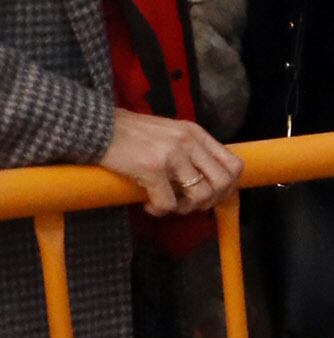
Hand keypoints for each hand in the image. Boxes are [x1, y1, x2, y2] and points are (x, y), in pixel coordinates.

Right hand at [99, 109, 240, 215]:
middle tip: (189, 204)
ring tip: (169, 204)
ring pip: (200, 195)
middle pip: (223, 183)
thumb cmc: (130, 134)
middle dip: (210, 201)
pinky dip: (160, 210)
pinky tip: (148, 204)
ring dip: (186, 208)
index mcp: (196, 134)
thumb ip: (190, 151)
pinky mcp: (152, 168)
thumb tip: (208, 180)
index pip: (234, 164)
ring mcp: (172, 155)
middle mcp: (188, 142)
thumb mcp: (169, 133)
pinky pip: (169, 203)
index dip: (229, 187)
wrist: (96, 127)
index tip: (213, 196)